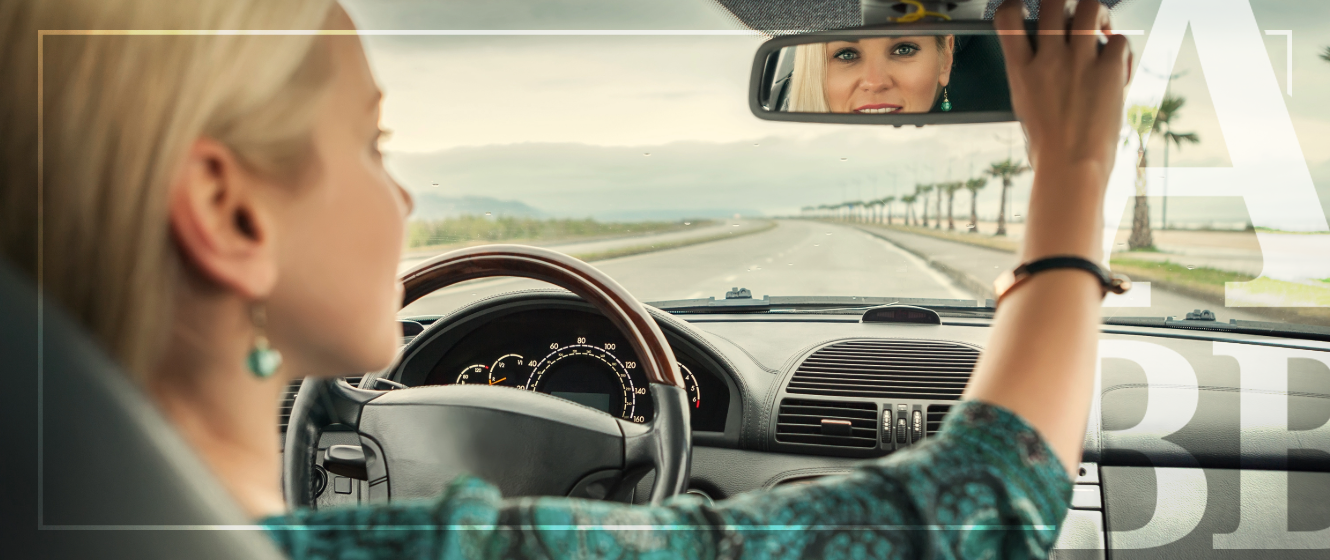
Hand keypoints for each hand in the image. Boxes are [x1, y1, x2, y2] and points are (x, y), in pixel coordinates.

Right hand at [995, 0, 1131, 183]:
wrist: (1070, 168)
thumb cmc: (1048, 147)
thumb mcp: (1026, 105)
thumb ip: (1033, 74)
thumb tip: (1045, 59)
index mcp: (1021, 70)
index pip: (1008, 16)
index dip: (1017, 6)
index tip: (1027, 11)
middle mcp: (1048, 59)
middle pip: (1053, 1)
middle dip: (1064, 3)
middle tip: (1072, 18)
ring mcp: (1079, 63)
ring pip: (1090, 7)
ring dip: (1096, 13)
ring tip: (1099, 28)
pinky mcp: (1108, 71)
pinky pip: (1119, 40)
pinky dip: (1119, 47)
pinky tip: (1116, 65)